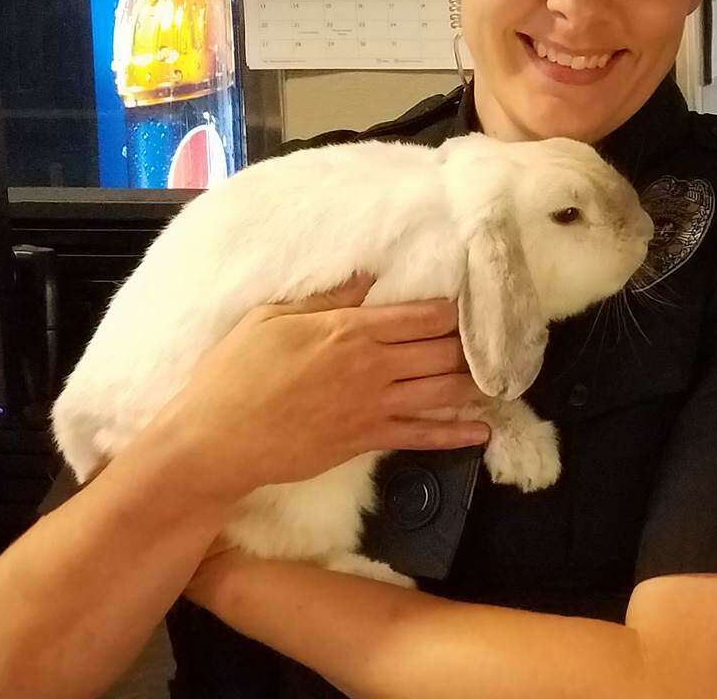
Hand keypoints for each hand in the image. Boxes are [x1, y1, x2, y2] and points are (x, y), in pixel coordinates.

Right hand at [142, 276, 490, 507]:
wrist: (215, 441)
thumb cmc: (234, 373)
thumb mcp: (271, 318)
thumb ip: (326, 299)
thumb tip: (367, 275)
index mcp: (351, 330)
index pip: (423, 315)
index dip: (454, 310)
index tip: (473, 305)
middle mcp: (373, 366)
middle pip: (442, 350)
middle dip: (471, 345)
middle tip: (495, 342)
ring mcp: (374, 406)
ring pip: (442, 390)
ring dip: (475, 384)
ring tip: (500, 379)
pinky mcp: (367, 440)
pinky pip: (423, 436)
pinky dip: (457, 434)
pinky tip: (483, 433)